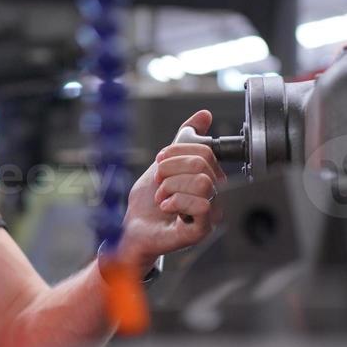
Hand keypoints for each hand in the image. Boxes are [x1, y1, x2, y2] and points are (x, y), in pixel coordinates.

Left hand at [115, 110, 226, 271]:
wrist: (132, 230)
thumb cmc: (148, 203)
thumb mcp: (164, 164)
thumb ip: (184, 140)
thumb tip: (204, 116)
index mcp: (207, 177)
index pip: (205, 150)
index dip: (176, 152)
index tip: (160, 163)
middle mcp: (213, 195)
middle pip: (203, 164)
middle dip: (171, 170)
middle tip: (159, 183)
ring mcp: (210, 213)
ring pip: (203, 183)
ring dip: (172, 187)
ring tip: (162, 197)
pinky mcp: (202, 230)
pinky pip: (201, 205)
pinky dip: (176, 202)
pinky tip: (166, 208)